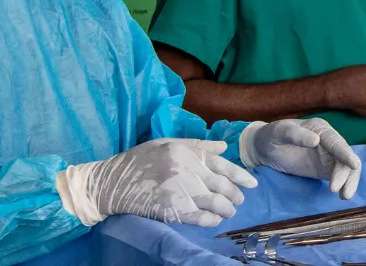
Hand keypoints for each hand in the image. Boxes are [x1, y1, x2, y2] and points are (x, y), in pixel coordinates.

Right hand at [55, 139, 257, 227]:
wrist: (112, 182)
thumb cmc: (139, 160)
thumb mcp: (166, 143)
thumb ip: (197, 145)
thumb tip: (223, 147)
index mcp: (187, 152)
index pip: (223, 165)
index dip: (241, 176)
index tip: (253, 184)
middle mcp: (187, 170)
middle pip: (223, 186)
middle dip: (235, 195)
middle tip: (238, 201)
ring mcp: (181, 190)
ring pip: (216, 202)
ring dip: (227, 209)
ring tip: (228, 212)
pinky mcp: (172, 209)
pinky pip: (201, 217)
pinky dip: (212, 220)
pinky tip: (214, 220)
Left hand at [241, 118, 363, 198]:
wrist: (263, 149)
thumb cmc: (270, 136)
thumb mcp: (279, 132)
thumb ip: (296, 135)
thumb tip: (316, 140)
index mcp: (320, 129)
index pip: (337, 142)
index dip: (346, 154)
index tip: (354, 165)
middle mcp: (329, 141)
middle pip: (346, 157)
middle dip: (345, 174)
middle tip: (334, 189)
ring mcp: (329, 156)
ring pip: (347, 168)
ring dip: (348, 181)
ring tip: (344, 196)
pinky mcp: (325, 169)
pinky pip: (340, 177)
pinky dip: (344, 185)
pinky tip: (342, 196)